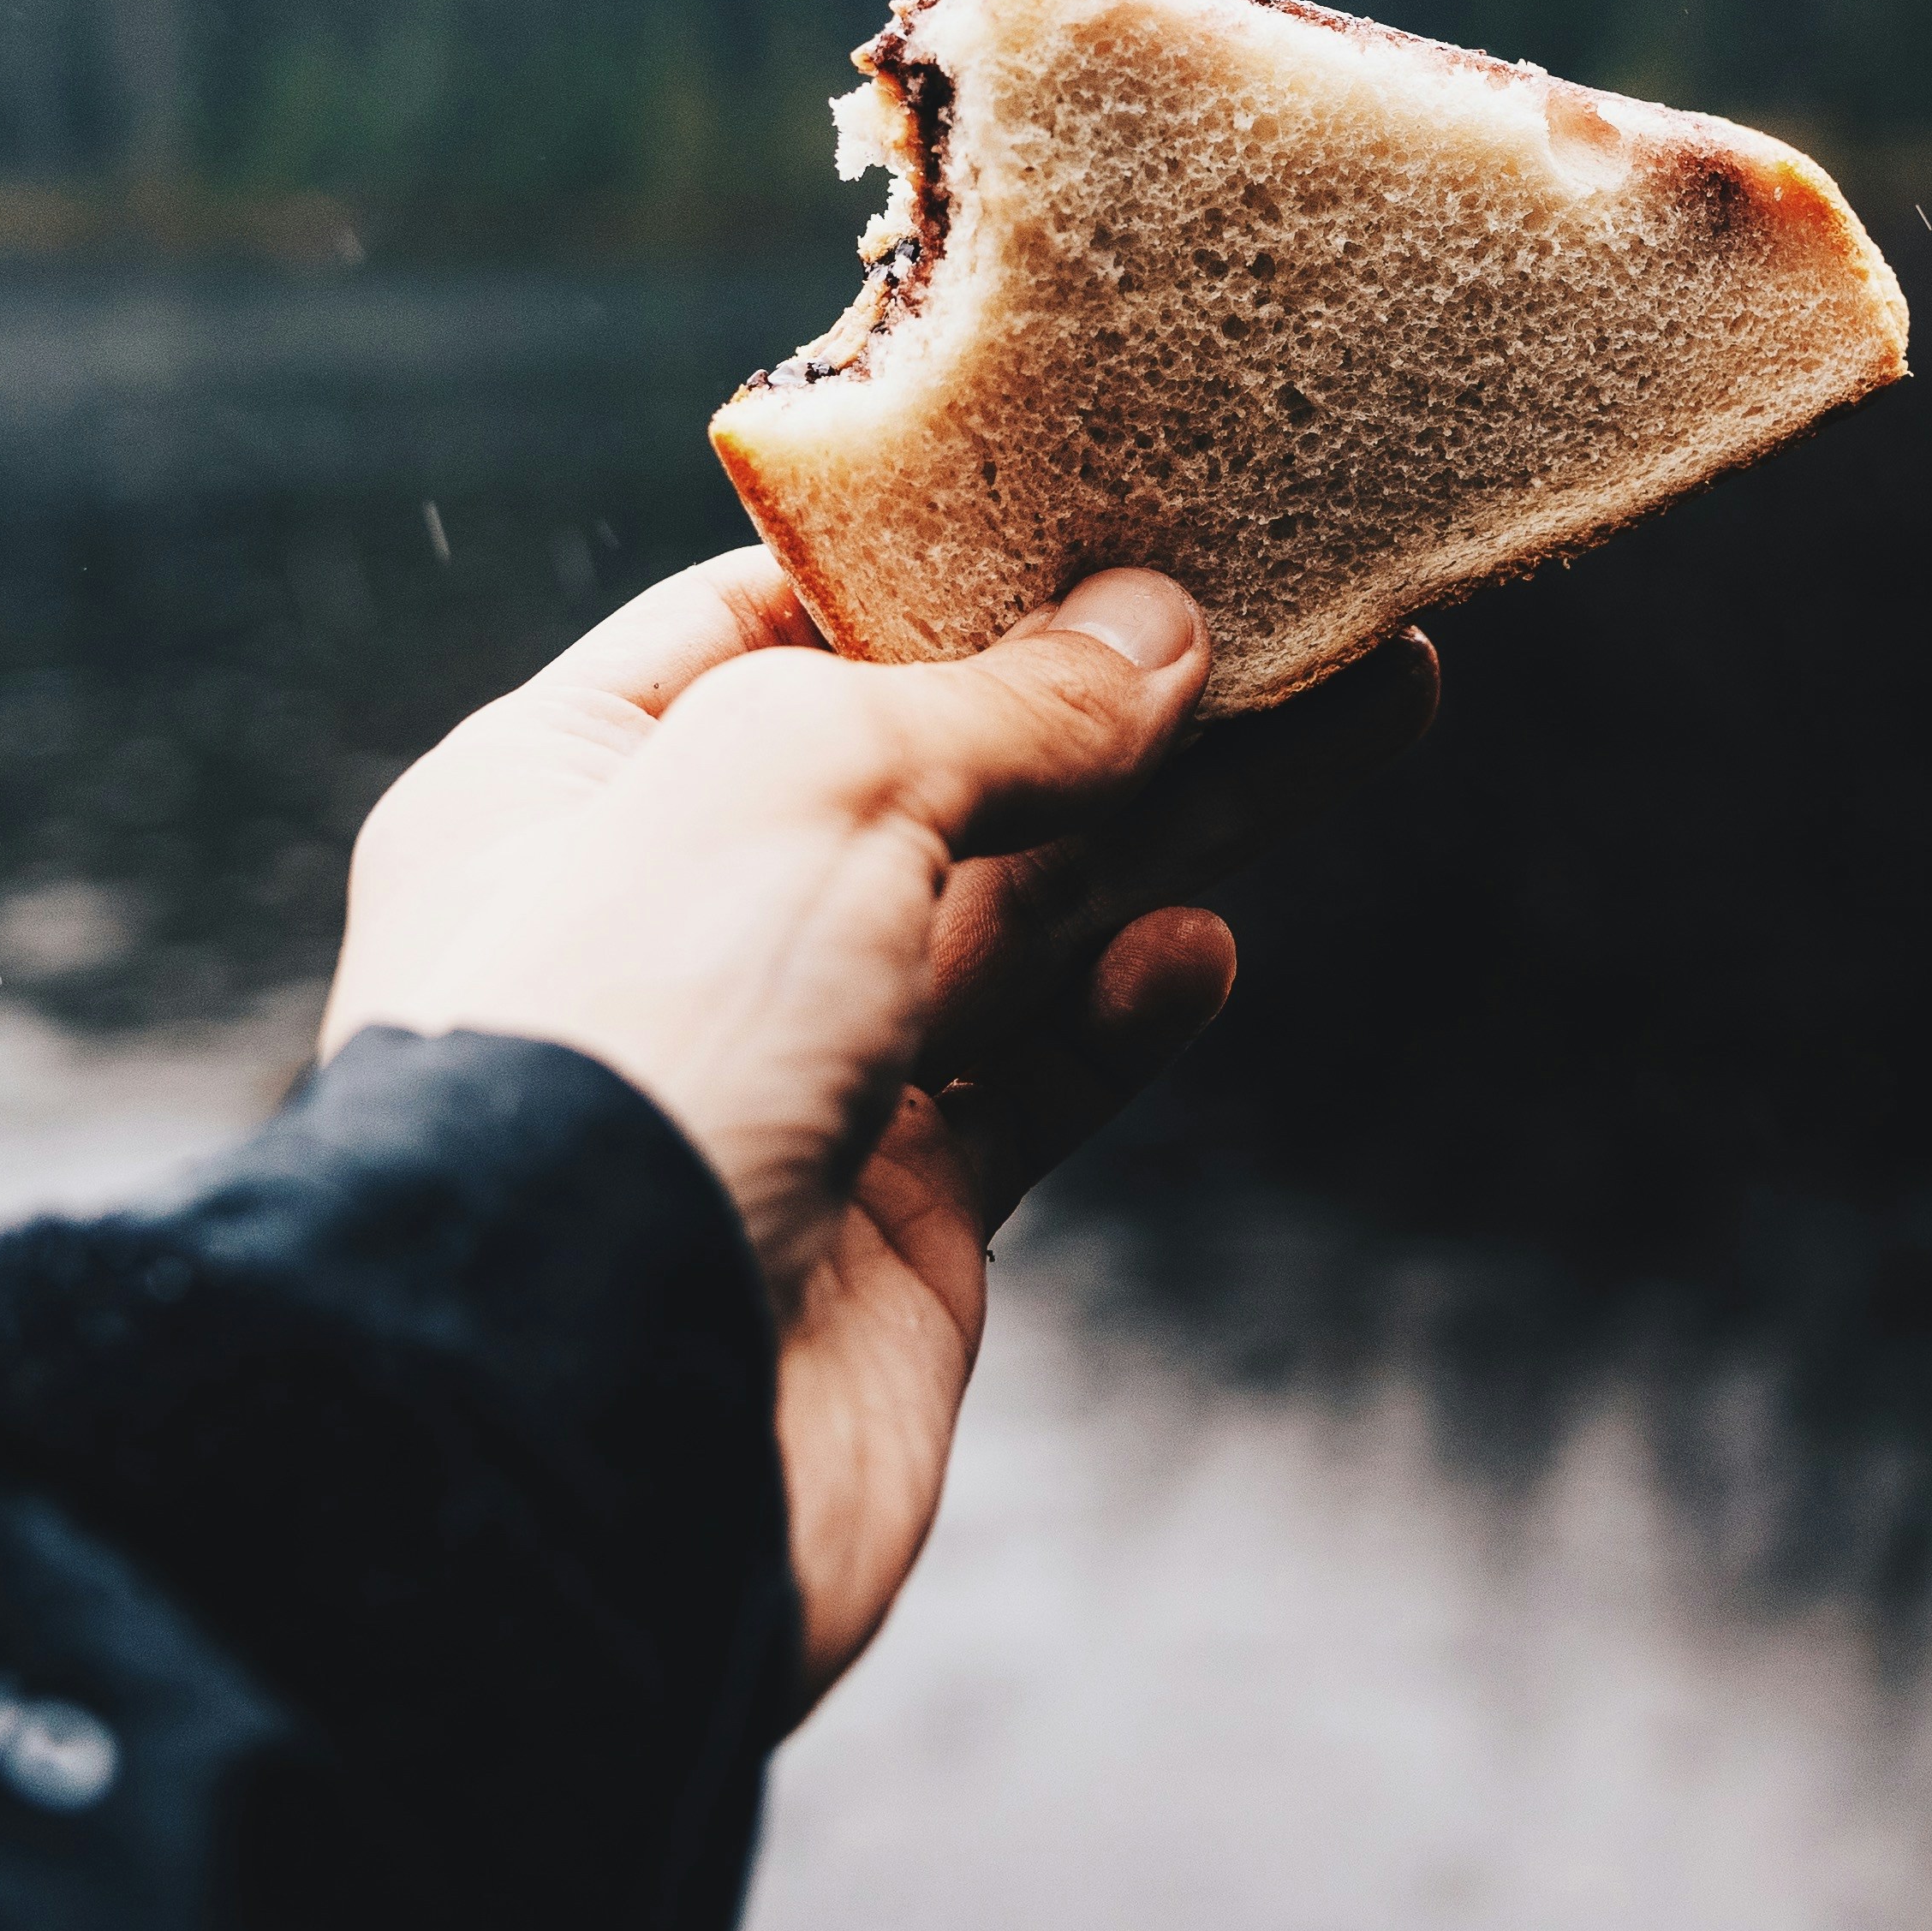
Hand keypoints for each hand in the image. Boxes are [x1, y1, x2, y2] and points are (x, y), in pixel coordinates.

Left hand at [324, 548, 1436, 1713]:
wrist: (590, 1428)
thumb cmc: (625, 1048)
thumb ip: (997, 702)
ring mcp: (790, 1082)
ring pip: (1027, 915)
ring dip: (1190, 820)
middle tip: (1312, 600)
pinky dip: (1128, 1011)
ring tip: (1365, 709)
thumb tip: (1150, 634)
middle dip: (1129, 687)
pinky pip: (1039, 1086)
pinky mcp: (891, 1231)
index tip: (1108, 502)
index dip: (940, 559)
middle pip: (944, 763)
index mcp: (566, 787)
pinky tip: (1203, 952)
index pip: (767, 622)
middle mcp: (671, 927)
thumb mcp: (805, 775)